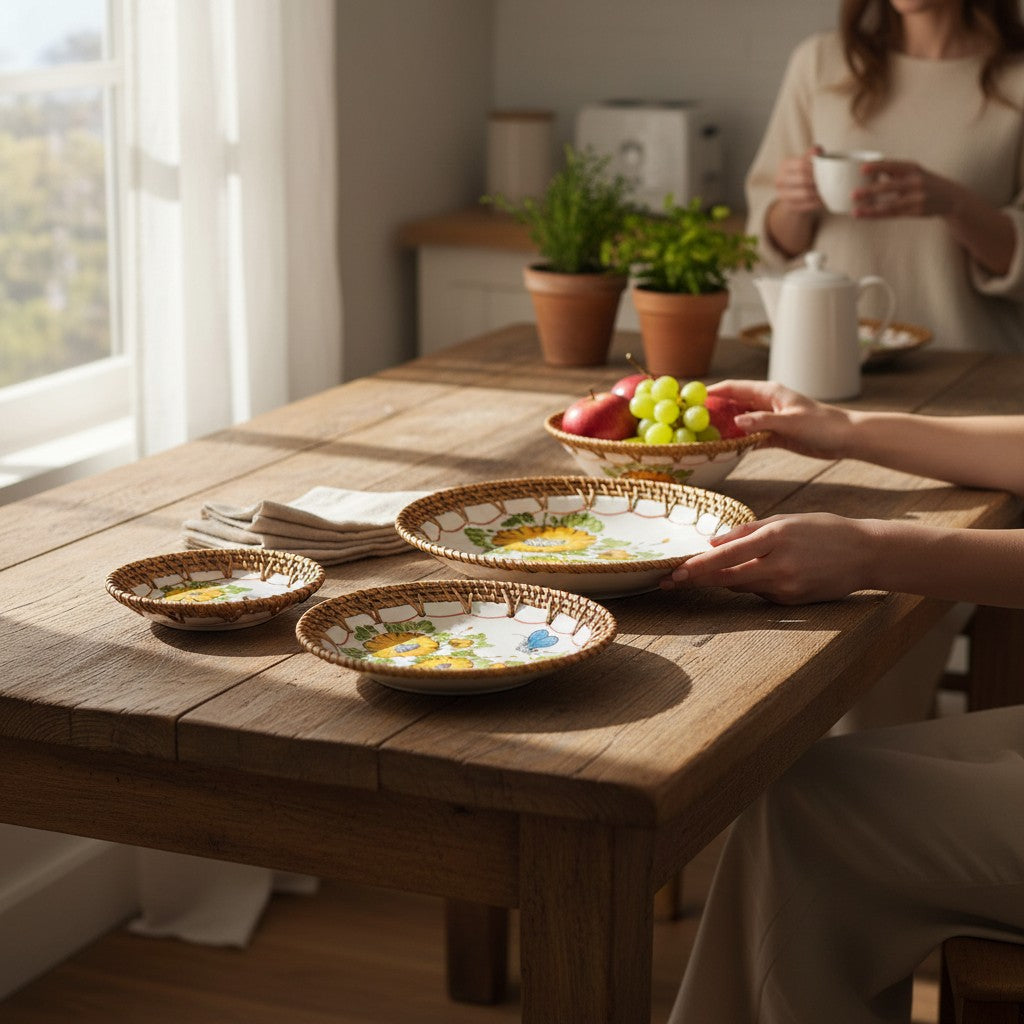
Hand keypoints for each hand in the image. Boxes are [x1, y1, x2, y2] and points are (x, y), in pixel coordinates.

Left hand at [660, 513, 876, 603]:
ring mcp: (786, 588)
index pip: (725, 557)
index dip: (696, 567)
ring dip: (723, 579)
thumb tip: (711, 542)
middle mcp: (778, 566)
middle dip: (696, 580)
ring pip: (740, 586)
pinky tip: (759, 574)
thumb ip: (746, 532)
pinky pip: (760, 593)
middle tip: (669, 581)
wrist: (867, 554)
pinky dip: (751, 584)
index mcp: (775, 538)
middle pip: (726, 578)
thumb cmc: (824, 530)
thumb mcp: (785, 520)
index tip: (674, 573)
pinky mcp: (792, 603)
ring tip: (703, 573)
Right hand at [707, 380, 853, 459]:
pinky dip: (738, 442)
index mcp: (769, 392)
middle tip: (691, 419)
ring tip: (703, 436)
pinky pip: (750, 436)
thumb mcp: (790, 422)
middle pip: (733, 404)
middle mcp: (766, 403)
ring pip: (739, 421)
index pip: (735, 388)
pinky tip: (725, 449)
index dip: (714, 391)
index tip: (693, 397)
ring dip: (724, 428)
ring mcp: (769, 419)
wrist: (844, 438)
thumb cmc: (822, 425)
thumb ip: (762, 421)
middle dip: (713, 410)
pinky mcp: (774, 434)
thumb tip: (735, 421)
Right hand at [773, 145, 824, 212]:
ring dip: (819, 192)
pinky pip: (806, 205)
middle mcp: (780, 180)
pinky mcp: (790, 207)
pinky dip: (817, 203)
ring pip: (805, 193)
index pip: (801, 165)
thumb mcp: (806, 163)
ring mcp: (783, 195)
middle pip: (803, 179)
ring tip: (828, 190)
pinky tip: (824, 200)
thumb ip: (812, 155)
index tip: (826, 169)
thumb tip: (817, 150)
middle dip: (818, 180)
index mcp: (784, 166)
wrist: (794, 197)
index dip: (815, 167)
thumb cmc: (803, 176)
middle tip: (830, 181)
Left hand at [852, 159, 962, 218]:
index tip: (861, 169)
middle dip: (870, 191)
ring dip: (871, 209)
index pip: (893, 166)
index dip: (878, 166)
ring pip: (890, 205)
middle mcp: (916, 182)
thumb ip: (893, 171)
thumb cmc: (925, 182)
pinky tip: (864, 215)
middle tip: (853, 194)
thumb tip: (869, 167)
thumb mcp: (913, 172)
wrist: (951, 197)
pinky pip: (892, 214)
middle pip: (889, 187)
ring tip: (855, 211)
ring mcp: (917, 198)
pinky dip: (877, 215)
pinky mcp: (916, 211)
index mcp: (913, 168)